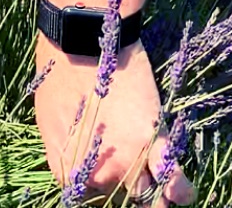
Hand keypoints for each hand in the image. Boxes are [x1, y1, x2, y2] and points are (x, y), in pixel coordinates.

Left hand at [34, 32, 195, 205]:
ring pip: (148, 195)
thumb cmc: (58, 73)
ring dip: (154, 197)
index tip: (103, 170)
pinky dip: (180, 190)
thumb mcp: (49, 119)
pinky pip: (172, 176)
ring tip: (161, 195)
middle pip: (117, 196)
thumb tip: (79, 160)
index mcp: (68, 170)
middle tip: (127, 168)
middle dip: (122, 186)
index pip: (86, 198)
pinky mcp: (154, 139)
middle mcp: (100, 175)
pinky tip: (182, 194)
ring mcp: (129, 159)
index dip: (97, 184)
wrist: (81, 40)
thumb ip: (65, 150)